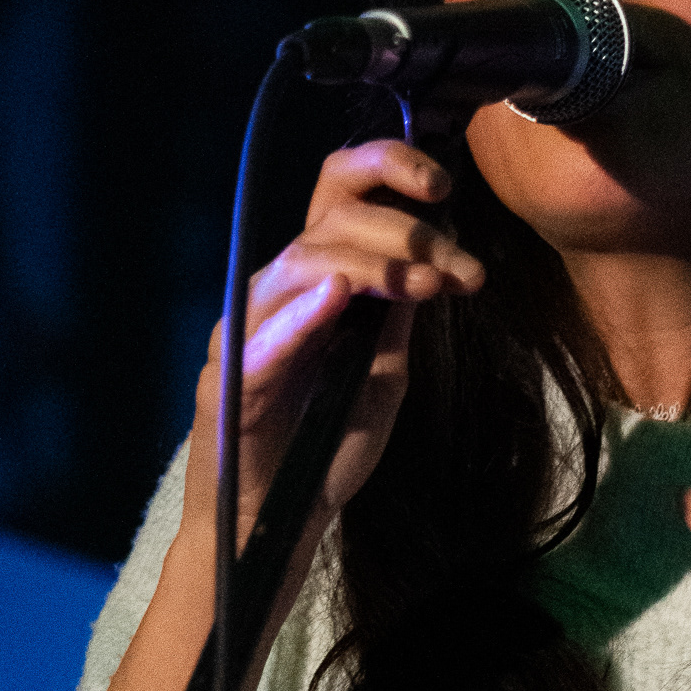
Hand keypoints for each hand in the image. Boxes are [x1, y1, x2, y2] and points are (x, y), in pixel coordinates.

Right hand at [183, 139, 483, 554]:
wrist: (278, 520)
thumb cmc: (326, 445)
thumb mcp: (383, 372)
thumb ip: (398, 317)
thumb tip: (438, 260)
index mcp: (313, 284)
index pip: (340, 196)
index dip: (386, 169)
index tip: (445, 187)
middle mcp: (275, 295)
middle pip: (328, 221)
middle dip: (403, 232)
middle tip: (459, 272)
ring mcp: (248, 336)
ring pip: (301, 266)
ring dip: (372, 266)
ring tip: (426, 283)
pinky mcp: (231, 383)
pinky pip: (264, 340)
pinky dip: (301, 316)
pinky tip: (337, 298)